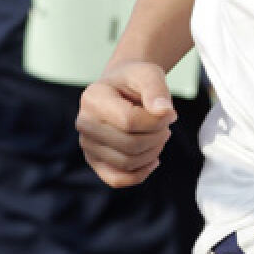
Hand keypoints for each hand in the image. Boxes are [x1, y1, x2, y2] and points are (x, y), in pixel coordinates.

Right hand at [76, 61, 176, 187]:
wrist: (122, 87)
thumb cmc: (135, 79)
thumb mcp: (149, 74)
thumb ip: (157, 90)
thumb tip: (165, 112)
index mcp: (93, 98)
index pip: (129, 121)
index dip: (156, 121)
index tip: (169, 112)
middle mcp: (84, 123)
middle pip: (130, 145)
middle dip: (157, 137)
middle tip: (167, 125)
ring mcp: (87, 144)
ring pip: (126, 163)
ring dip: (153, 152)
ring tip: (160, 135)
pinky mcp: (94, 160)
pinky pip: (116, 179)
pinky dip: (140, 174)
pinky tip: (153, 160)